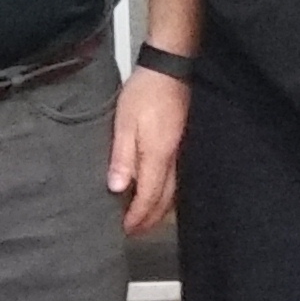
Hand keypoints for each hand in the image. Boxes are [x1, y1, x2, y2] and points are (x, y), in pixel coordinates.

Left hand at [107, 62, 188, 233]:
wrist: (170, 69)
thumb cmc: (145, 93)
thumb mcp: (125, 124)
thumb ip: (122, 158)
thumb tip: (117, 188)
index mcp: (158, 156)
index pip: (149, 197)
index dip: (138, 216)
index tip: (126, 229)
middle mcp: (173, 160)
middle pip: (164, 201)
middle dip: (149, 219)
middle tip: (134, 231)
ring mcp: (181, 153)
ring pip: (173, 192)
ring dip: (159, 210)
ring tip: (144, 218)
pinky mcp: (181, 144)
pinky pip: (176, 179)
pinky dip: (166, 194)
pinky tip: (158, 193)